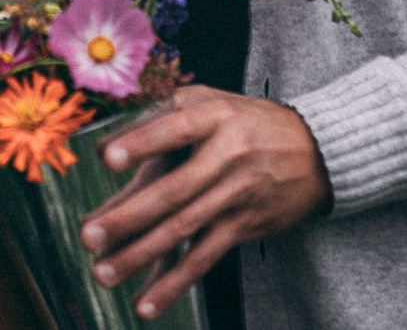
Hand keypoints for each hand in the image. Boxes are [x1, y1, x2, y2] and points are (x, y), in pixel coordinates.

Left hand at [80, 85, 330, 319]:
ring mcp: (237, 194)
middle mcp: (227, 155)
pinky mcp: (243, 226)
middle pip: (175, 189)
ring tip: (104, 273)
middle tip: (90, 236)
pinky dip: (175, 283)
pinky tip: (146, 303)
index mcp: (214, 115)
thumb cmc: (245, 122)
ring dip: (142, 255)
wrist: (316, 151)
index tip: (107, 158)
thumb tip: (102, 147)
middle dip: (130, 216)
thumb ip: (160, 118)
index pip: (177, 128)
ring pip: (184, 229)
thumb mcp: (210, 102)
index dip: (143, 142)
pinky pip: (204, 258)